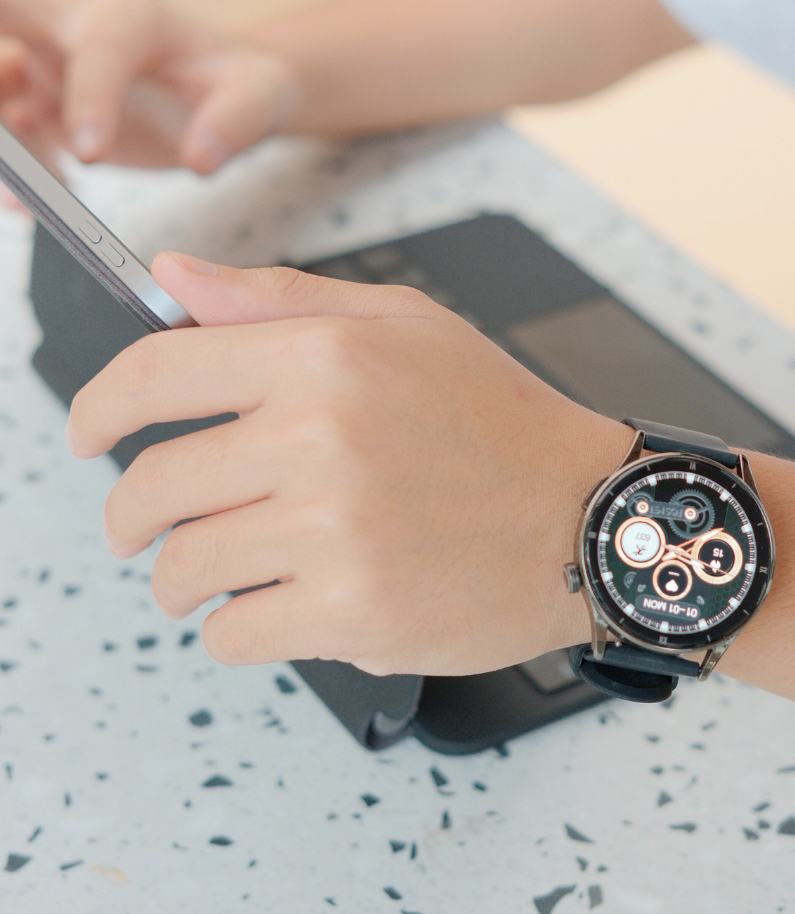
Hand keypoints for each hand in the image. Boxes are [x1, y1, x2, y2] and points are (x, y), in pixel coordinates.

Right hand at [0, 0, 298, 173]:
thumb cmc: (240, 81)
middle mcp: (76, 30)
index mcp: (129, 20)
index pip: (95, 50)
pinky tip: (35, 203)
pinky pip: (10, 133)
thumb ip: (236, 121)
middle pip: (7, 14)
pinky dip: (14, 171)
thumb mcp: (262, 95)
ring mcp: (54, 68)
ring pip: (1, 88)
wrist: (229, 92)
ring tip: (22, 196)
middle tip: (10, 108)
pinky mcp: (48, 108)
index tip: (88, 154)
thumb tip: (200, 157)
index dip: (87, 99)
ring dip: (3, 140)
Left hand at [66, 255, 632, 673]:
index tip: (86, 435)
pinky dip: (237, 630)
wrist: (589, 518)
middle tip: (141, 530)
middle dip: (130, 517)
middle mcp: (320, 439)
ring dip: (183, 580)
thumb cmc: (500, 422)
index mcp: (324, 357)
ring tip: (219, 572)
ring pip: (185, 570)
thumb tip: (171, 279)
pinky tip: (274, 607)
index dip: (96, 408)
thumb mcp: (403, 326)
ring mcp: (336, 532)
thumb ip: (278, 299)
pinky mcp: (353, 613)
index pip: (156, 373)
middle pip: (153, 488)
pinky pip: (234, 634)